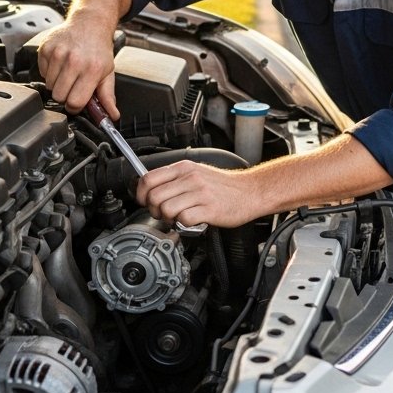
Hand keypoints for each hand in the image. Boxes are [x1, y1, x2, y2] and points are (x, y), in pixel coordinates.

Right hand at [35, 11, 118, 117]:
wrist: (90, 24)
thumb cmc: (99, 49)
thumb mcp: (108, 73)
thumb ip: (108, 97)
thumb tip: (112, 117)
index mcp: (91, 70)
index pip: (74, 102)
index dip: (75, 106)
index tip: (77, 101)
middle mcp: (74, 61)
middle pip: (59, 96)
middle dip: (66, 95)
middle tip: (74, 85)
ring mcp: (58, 54)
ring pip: (48, 86)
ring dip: (57, 84)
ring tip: (68, 73)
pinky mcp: (46, 48)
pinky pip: (42, 73)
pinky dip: (50, 72)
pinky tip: (61, 64)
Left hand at [136, 160, 263, 229]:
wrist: (251, 192)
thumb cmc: (224, 186)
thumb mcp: (196, 172)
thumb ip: (175, 178)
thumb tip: (151, 189)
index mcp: (184, 167)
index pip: (148, 179)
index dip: (141, 194)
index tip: (145, 202)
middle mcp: (191, 178)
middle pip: (154, 196)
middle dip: (154, 210)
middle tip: (164, 214)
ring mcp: (200, 193)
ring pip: (166, 209)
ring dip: (169, 218)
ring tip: (178, 218)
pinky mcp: (210, 209)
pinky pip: (184, 219)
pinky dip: (184, 224)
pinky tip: (191, 221)